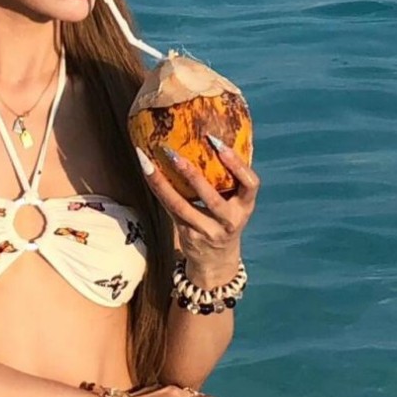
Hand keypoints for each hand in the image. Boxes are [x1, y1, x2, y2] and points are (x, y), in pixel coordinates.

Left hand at [137, 135, 258, 270]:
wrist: (216, 260)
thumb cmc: (226, 220)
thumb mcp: (236, 203)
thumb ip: (231, 179)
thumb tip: (217, 137)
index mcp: (245, 207)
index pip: (250, 184)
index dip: (236, 165)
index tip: (218, 144)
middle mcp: (228, 221)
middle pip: (211, 198)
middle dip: (192, 175)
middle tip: (174, 153)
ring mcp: (206, 230)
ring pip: (181, 205)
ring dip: (163, 182)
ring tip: (148, 161)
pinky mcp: (187, 234)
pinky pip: (169, 209)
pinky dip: (157, 189)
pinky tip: (146, 171)